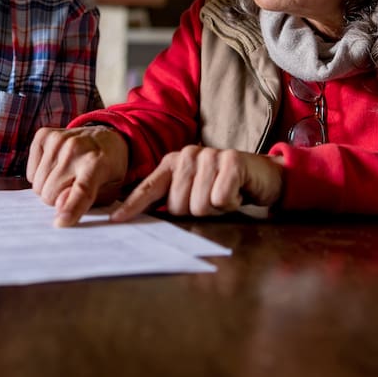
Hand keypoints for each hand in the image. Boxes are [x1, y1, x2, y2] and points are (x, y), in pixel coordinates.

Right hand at [27, 125, 128, 226]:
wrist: (105, 136)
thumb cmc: (108, 168)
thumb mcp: (109, 190)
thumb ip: (87, 201)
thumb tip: (59, 205)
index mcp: (98, 163)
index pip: (82, 190)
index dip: (70, 208)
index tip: (61, 222)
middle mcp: (76, 148)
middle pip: (50, 193)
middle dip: (58, 199)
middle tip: (72, 188)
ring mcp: (57, 139)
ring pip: (38, 184)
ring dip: (49, 187)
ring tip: (66, 176)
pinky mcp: (43, 135)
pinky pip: (30, 173)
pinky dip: (40, 175)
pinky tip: (55, 166)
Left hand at [110, 146, 283, 221]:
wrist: (262, 175)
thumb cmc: (223, 186)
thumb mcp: (194, 192)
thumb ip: (171, 200)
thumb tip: (146, 217)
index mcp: (172, 163)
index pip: (148, 188)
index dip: (133, 206)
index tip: (116, 221)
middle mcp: (187, 156)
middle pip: (178, 205)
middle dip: (196, 211)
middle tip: (210, 200)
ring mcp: (209, 156)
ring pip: (200, 205)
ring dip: (215, 209)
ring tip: (223, 194)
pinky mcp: (232, 161)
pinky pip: (221, 199)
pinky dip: (231, 203)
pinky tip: (236, 191)